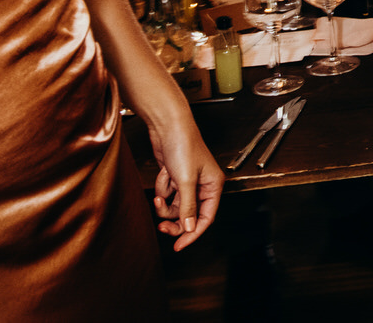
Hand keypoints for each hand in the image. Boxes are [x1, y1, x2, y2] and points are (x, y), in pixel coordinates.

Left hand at [148, 111, 222, 250]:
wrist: (167, 125)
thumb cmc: (183, 145)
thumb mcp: (186, 181)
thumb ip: (188, 208)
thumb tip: (191, 229)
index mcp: (213, 186)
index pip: (206, 218)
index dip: (193, 233)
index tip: (179, 246)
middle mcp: (203, 185)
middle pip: (189, 215)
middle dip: (174, 221)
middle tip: (161, 227)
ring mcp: (188, 181)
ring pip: (176, 206)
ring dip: (165, 204)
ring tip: (159, 197)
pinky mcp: (175, 177)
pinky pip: (167, 194)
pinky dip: (162, 188)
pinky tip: (163, 175)